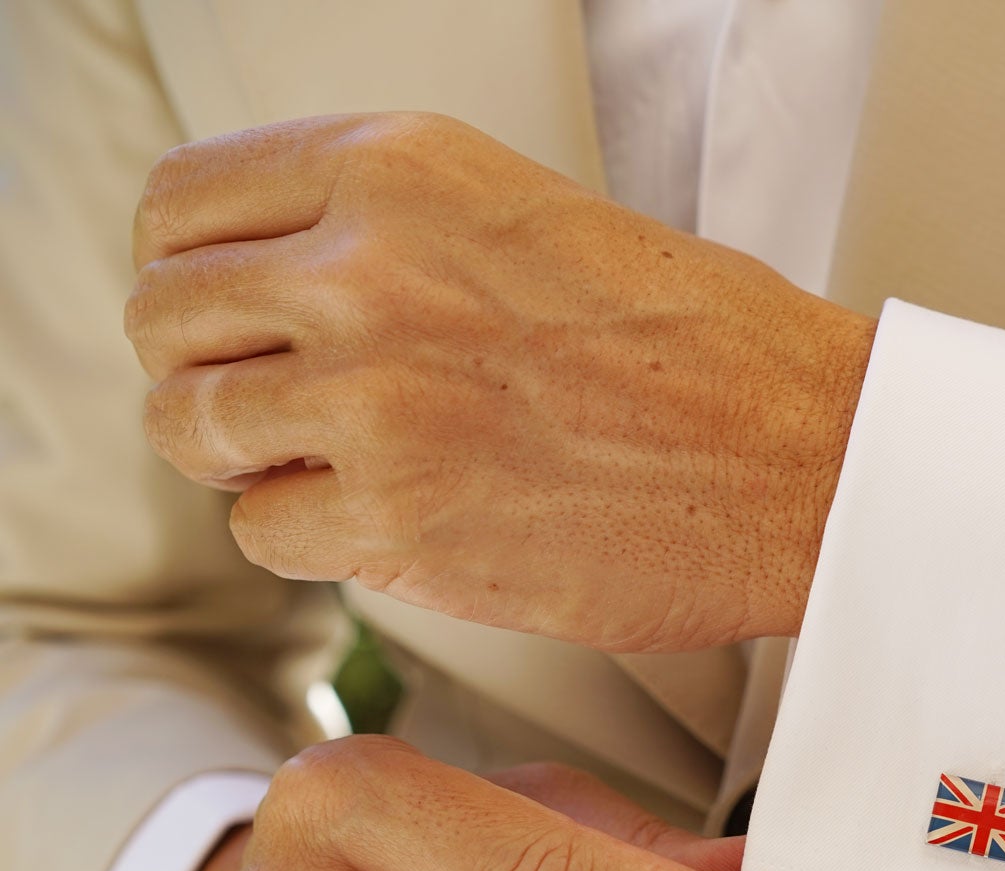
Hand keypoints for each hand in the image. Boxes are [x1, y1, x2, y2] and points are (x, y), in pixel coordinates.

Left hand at [125, 113, 875, 653]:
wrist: (808, 457)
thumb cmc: (713, 350)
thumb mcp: (534, 216)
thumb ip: (393, 232)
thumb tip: (283, 284)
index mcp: (400, 167)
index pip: (183, 204)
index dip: (194, 269)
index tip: (226, 311)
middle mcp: (365, 269)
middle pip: (165, 319)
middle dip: (211, 369)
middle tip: (277, 402)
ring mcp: (372, 399)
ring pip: (194, 432)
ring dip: (252, 459)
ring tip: (339, 467)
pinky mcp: (398, 519)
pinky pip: (263, 534)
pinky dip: (314, 538)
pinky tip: (394, 521)